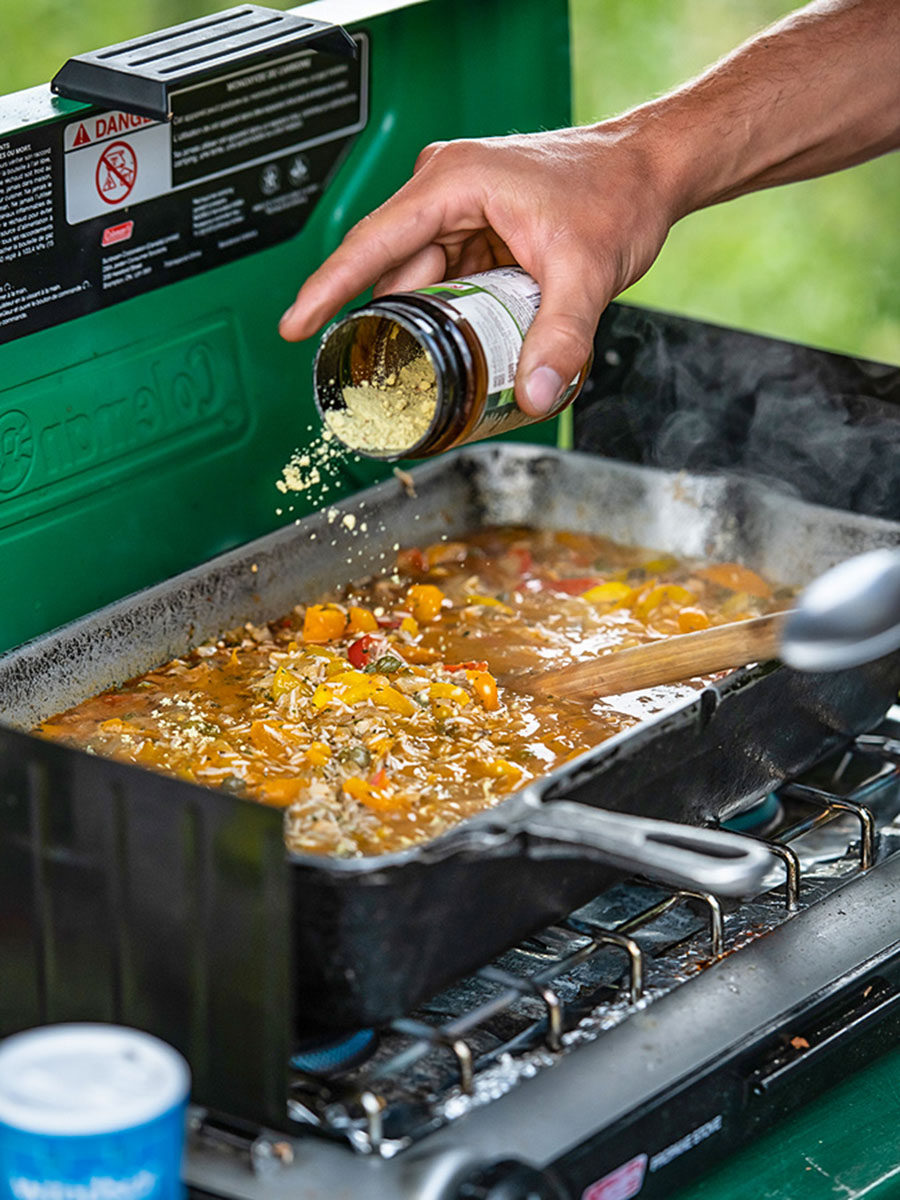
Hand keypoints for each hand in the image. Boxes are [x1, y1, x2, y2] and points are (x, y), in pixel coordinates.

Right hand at [279, 123, 677, 415]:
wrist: (649, 172)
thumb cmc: (617, 193)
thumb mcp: (586, 273)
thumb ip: (562, 337)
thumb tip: (535, 393)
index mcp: (452, 183)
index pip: (372, 244)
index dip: (327, 289)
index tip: (295, 327)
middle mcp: (445, 190)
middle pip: (396, 272)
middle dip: (397, 326)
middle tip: (394, 379)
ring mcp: (459, 209)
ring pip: (423, 281)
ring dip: (434, 324)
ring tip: (447, 361)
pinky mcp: (476, 228)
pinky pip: (448, 279)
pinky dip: (455, 312)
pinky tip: (468, 339)